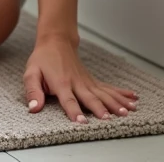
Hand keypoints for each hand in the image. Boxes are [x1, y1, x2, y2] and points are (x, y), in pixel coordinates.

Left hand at [23, 34, 137, 122]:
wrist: (57, 41)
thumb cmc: (43, 59)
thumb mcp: (31, 73)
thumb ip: (33, 91)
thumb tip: (33, 109)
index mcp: (61, 83)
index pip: (68, 100)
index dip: (74, 111)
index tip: (82, 121)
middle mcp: (77, 83)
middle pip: (91, 97)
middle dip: (101, 109)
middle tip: (111, 118)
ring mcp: (87, 81)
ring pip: (104, 93)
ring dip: (117, 102)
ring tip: (128, 111)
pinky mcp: (92, 80)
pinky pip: (109, 88)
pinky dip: (121, 93)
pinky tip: (133, 98)